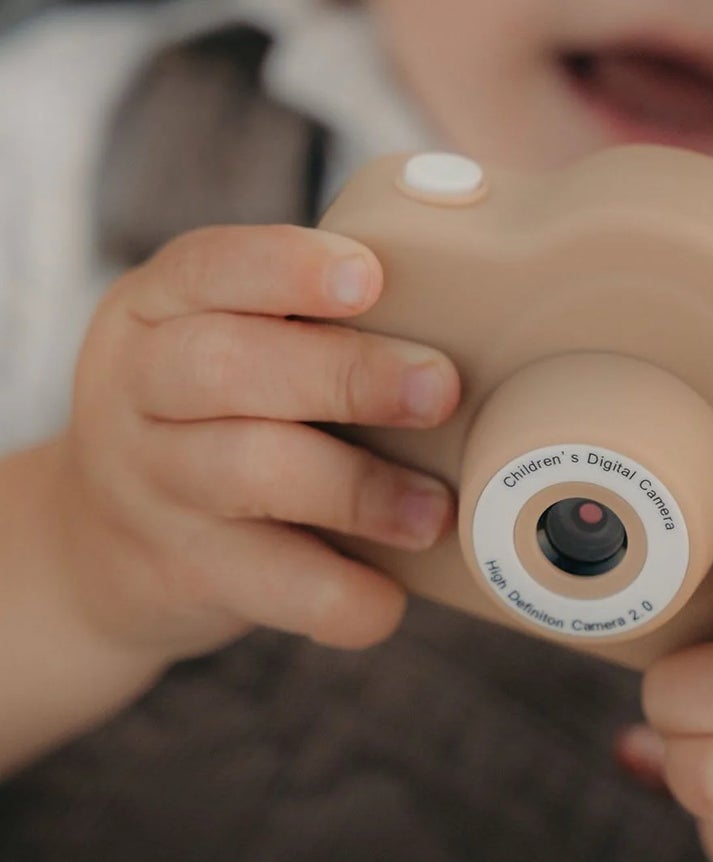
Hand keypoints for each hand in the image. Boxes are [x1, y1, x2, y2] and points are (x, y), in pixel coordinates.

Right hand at [54, 223, 460, 663]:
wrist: (97, 547)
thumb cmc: (209, 415)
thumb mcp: (217, 338)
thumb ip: (304, 317)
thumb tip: (467, 289)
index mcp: (156, 307)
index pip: (209, 266)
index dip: (289, 269)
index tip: (370, 278)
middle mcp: (136, 387)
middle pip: (228, 367)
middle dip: (348, 375)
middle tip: (440, 389)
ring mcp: (149, 485)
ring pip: (249, 472)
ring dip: (359, 490)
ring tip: (434, 509)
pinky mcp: (177, 572)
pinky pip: (267, 585)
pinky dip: (340, 595)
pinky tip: (388, 596)